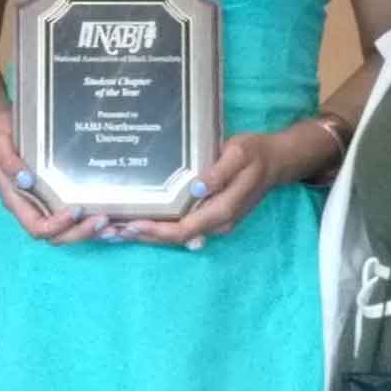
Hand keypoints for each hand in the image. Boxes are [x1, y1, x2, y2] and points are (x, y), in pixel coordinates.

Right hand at [0, 110, 108, 244]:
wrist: (5, 128)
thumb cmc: (2, 135)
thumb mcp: (0, 142)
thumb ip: (8, 161)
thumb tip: (26, 180)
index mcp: (18, 201)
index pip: (37, 227)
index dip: (57, 226)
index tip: (75, 210)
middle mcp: (33, 208)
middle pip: (57, 236)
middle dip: (80, 233)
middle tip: (104, 220)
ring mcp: (47, 205)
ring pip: (69, 231)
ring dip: (91, 232)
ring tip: (113, 226)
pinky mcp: (59, 197)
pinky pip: (76, 217)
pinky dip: (93, 221)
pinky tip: (114, 216)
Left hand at [120, 132, 285, 249]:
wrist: (278, 161)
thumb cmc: (256, 153)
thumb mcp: (240, 154)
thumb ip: (220, 172)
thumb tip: (198, 187)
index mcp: (223, 209)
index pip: (185, 229)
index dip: (158, 231)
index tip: (132, 225)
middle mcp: (218, 222)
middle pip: (177, 237)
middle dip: (146, 236)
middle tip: (113, 231)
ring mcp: (216, 222)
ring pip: (179, 235)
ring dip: (150, 234)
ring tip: (119, 229)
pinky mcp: (212, 216)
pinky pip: (184, 226)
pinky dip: (161, 227)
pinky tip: (142, 219)